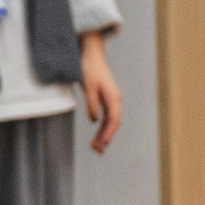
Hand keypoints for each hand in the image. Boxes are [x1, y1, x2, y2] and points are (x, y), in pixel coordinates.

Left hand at [80, 30, 123, 153]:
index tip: (102, 144)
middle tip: (97, 151)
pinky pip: (107, 116)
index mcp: (114, 98)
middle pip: (113, 124)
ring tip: (97, 147)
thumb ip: (92, 104)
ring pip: (110, 121)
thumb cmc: (90, 68)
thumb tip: (94, 120)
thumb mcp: (88, 87)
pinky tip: (98, 134)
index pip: (113, 121)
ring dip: (104, 134)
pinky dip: (103, 126)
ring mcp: (112, 100)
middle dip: (106, 138)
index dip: (108, 133)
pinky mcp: (106, 98)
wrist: (91, 54)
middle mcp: (116, 100)